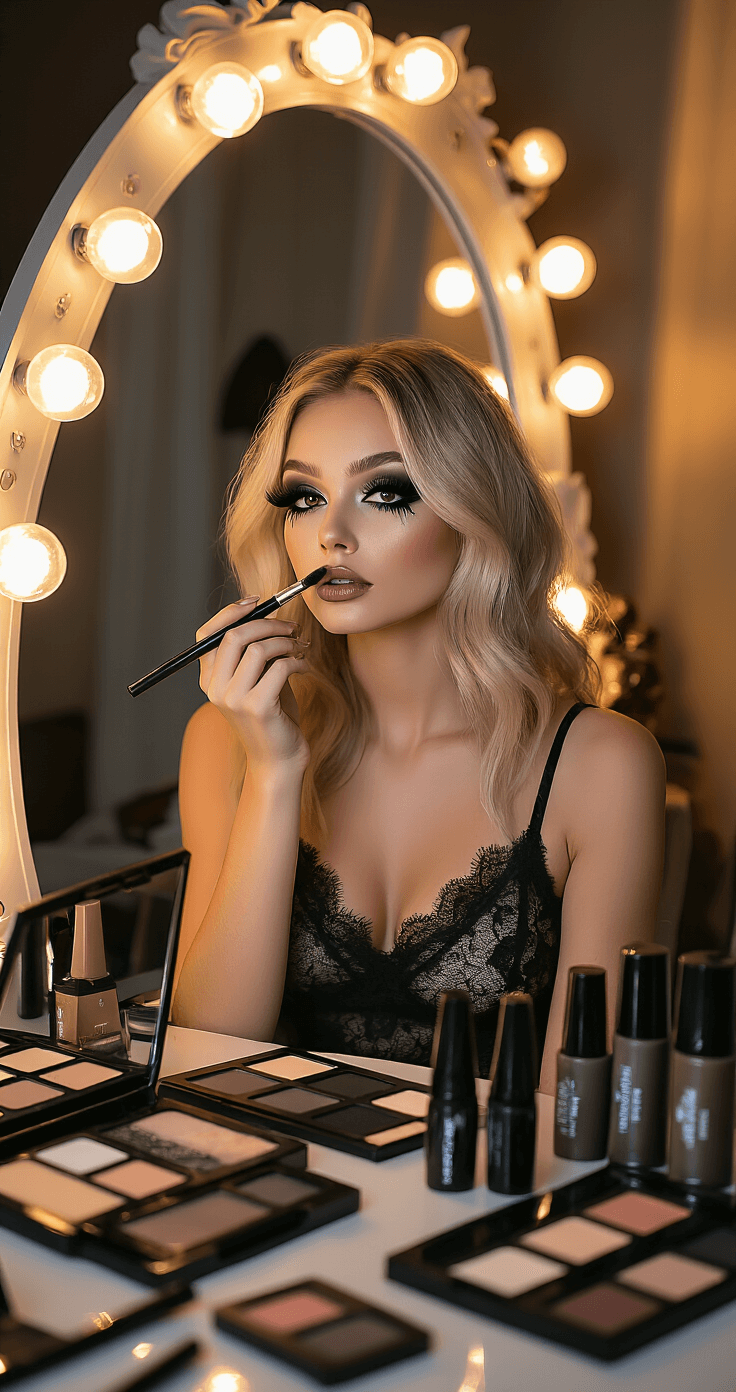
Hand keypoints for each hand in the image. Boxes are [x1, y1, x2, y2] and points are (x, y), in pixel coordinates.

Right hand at [196, 598, 310, 773]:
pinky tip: (304, 666)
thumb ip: (255, 651)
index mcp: (210, 680)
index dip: (230, 613)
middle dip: (267, 623)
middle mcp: (216, 689)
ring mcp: (234, 699)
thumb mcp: (259, 680)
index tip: (257, 602)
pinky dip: (297, 661)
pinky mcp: (257, 708)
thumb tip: (267, 613)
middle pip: (233, 636)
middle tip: (291, 626)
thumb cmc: (273, 717)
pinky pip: (280, 667)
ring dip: (286, 642)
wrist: (279, 760)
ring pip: (258, 649)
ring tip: (300, 647)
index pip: (207, 635)